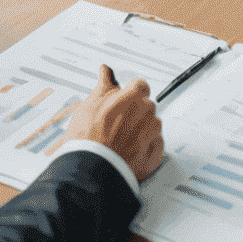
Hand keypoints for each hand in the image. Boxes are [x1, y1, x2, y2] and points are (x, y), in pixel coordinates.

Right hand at [65, 64, 163, 181]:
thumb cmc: (87, 137)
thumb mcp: (90, 103)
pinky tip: (131, 151)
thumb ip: (103, 85)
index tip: (126, 97)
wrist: (88, 169)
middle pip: (146, 106)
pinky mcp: (152, 156)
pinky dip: (146, 148)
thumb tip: (106, 71)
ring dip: (142, 130)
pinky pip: (155, 146)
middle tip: (118, 124)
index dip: (132, 92)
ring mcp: (150, 135)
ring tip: (122, 140)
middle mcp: (146, 113)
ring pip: (153, 126)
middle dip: (136, 112)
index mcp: (132, 97)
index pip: (140, 85)